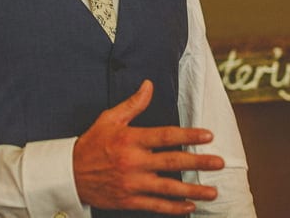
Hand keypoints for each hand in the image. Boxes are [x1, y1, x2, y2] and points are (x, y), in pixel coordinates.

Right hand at [73, 80, 224, 214]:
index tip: (208, 135)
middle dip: (199, 162)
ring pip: (168, 187)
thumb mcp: (109, 119)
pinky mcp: (129, 200)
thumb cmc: (92, 143)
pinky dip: (174, 207)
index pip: (165, 136)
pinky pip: (156, 205)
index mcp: (130, 139)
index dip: (189, 136)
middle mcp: (133, 162)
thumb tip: (149, 85)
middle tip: (219, 162)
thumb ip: (133, 104)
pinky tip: (189, 206)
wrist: (70, 174)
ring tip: (213, 192)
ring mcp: (132, 183)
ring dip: (193, 191)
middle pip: (172, 161)